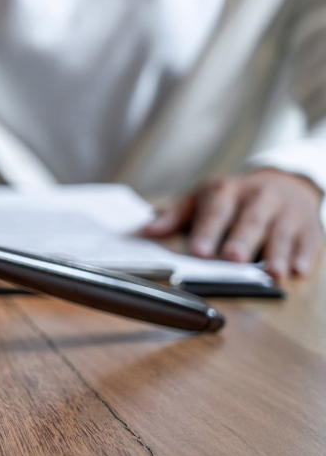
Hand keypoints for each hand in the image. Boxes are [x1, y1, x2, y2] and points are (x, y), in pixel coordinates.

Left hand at [142, 168, 324, 279]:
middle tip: (233, 259)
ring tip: (271, 273)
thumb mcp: (201, 198)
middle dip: (241, 241)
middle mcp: (258, 198)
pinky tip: (298, 270)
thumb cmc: (234, 197)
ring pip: (280, 233)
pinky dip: (303, 256)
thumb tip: (147, 231)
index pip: (215, 212)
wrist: (284, 182)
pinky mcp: (307, 227)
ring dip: (276, 254)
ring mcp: (285, 212)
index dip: (207, 231)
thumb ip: (175, 216)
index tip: (199, 251)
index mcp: (226, 191)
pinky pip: (306, 241)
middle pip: (249, 221)